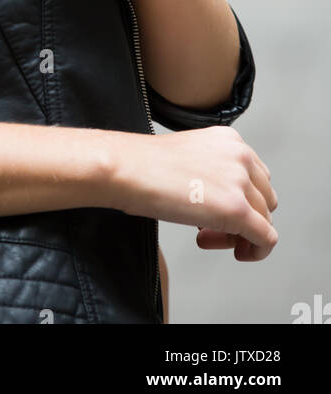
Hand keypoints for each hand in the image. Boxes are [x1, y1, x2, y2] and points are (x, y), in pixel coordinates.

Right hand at [108, 126, 278, 261]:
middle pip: (263, 199)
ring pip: (265, 219)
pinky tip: (238, 253)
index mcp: (230, 140)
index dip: (240, 199)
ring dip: (242, 235)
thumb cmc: (144, 165)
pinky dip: (257, 251)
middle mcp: (241, 156)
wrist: (126, 168)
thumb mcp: (190, 157)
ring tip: (210, 238)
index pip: (255, 177)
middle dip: (243, 218)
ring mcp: (241, 182)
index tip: (213, 211)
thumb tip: (220, 203)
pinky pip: (266, 238)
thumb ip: (214, 172)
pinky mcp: (237, 210)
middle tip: (211, 229)